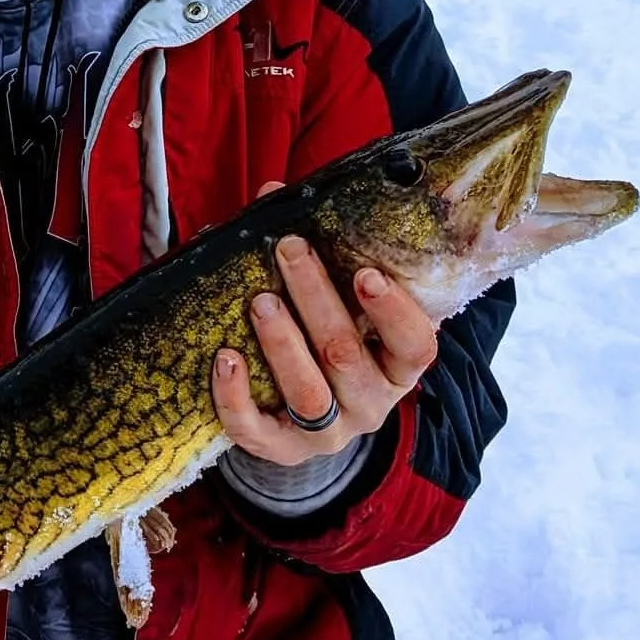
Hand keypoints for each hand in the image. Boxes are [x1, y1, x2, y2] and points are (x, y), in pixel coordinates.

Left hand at [210, 187, 439, 465]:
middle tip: (287, 249)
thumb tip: (272, 190)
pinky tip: (224, 357)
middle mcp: (370, 402)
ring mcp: (328, 432)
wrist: (303, 416)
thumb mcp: (336, 298)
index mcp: (396, 364)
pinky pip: (259, 433)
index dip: (394, 311)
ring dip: (283, 344)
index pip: (415, 345)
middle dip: (316, 299)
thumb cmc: (328, 336)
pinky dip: (237, 398)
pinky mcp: (283, 449)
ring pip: (309, 395)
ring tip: (259, 301)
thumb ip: (315, 249)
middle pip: (347, 355)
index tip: (366, 271)